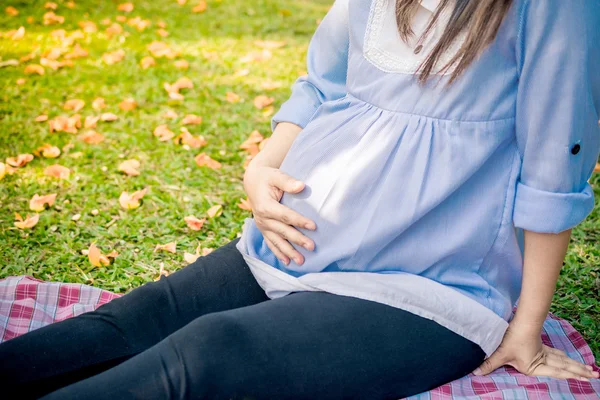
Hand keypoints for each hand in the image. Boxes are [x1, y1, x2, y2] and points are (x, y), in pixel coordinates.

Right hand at [243, 164, 315, 265]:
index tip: (313, 226)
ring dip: (289, 252)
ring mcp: (262, 226)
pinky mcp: (263, 230)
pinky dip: (279, 253)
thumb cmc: (267, 177)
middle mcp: (262, 218)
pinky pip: (271, 243)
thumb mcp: (276, 176)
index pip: (285, 215)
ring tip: (301, 261)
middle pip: (282, 231)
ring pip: (277, 241)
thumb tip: (301, 186)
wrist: (253, 182)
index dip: (299, 221)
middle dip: (297, 240)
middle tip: (312, 247)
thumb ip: (288, 182)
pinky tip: (287, 262)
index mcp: (265, 206)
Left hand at [473, 320, 598, 380]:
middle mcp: (543, 359)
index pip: (557, 373)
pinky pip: (557, 354)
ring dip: (575, 365)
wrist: (518, 320)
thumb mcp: (500, 353)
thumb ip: (489, 364)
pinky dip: (566, 358)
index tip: (585, 378)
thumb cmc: (512, 338)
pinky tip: (569, 359)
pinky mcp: (541, 345)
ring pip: (563, 360)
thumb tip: (475, 372)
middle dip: (579, 371)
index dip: (571, 376)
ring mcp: (544, 351)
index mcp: (536, 365)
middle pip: (565, 366)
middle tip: (595, 374)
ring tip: (590, 369)